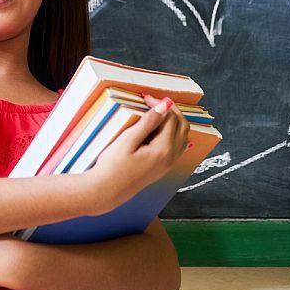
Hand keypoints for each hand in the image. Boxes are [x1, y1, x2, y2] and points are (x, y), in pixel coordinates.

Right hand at [85, 94, 190, 213]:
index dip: (160, 105)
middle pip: (182, 126)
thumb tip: (164, 106)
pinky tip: (162, 130)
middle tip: (155, 102)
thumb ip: (147, 122)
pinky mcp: (163, 168)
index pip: (170, 119)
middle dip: (172, 111)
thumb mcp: (127, 140)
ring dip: (174, 122)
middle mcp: (170, 157)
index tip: (145, 98)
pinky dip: (173, 134)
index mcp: (163, 150)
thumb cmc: (113, 166)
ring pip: (182, 137)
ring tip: (158, 113)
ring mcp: (168, 164)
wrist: (107, 191)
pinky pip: (178, 147)